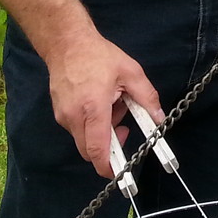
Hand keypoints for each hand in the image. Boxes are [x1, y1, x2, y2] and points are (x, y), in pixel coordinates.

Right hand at [44, 32, 162, 177]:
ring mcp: (63, 116)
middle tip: (123, 125)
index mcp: (93, 108)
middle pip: (90, 150)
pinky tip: (97, 101)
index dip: (108, 167)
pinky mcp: (58, 113)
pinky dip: (90, 123)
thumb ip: (147, 97)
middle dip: (109, 147)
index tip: (120, 174)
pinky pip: (76, 129)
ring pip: (83, 139)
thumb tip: (159, 119)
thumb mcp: (130, 72)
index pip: (97, 149)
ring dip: (100, 132)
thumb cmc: (99, 56)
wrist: (66, 43)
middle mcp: (74, 117)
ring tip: (111, 104)